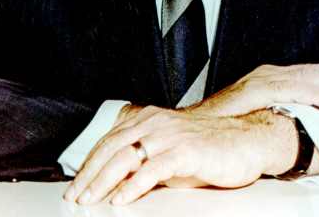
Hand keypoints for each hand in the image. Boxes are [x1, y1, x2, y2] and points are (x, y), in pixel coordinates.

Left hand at [63, 105, 297, 205]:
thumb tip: (114, 181)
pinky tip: (121, 199)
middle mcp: (155, 122)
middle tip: (75, 196)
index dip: (89, 163)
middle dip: (89, 174)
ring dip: (103, 181)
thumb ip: (143, 158)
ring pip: (125, 157)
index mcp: (148, 118)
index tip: (75, 184)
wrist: (244, 140)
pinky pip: (152, 169)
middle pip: (111, 148)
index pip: (109, 140)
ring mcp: (169, 135)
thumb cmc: (206, 148)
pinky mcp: (184, 151)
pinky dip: (132, 186)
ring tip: (90, 200)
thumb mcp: (168, 150)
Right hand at [188, 63, 318, 117]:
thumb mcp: (264, 118)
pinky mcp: (256, 91)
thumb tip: (313, 126)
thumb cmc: (227, 128)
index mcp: (276, 79)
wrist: (193, 130)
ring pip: (309, 77)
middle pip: (318, 72)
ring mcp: (264, 80)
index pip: (316, 75)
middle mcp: (271, 74)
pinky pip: (291, 90)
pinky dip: (315, 93)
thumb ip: (286, 116)